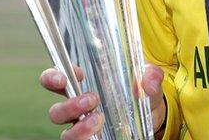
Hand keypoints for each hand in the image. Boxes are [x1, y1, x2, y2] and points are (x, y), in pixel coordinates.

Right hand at [40, 65, 166, 138]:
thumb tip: (147, 83)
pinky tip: (99, 137)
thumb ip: (150, 75)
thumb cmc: (142, 92)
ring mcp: (83, 129)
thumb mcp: (149, 79)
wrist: (153, 115)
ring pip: (66, 134)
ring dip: (78, 130)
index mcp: (86, 86)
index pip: (59, 78)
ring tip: (99, 120)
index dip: (55, 76)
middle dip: (69, 106)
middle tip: (92, 100)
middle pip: (56, 111)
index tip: (71, 76)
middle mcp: (78, 109)